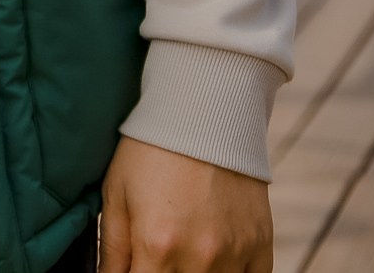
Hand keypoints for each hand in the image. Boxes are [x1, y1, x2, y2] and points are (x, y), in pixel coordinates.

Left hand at [98, 136, 272, 271]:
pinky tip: (213, 261)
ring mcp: (236, 254)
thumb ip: (111, 248)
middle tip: (155, 257)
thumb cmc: (150, 152)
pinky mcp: (261, 246)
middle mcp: (200, 257)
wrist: (203, 115)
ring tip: (181, 253)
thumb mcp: (115, 194)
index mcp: (157, 245)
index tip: (135, 266)